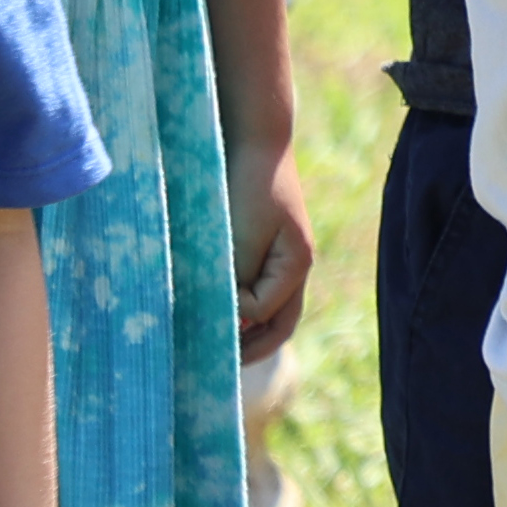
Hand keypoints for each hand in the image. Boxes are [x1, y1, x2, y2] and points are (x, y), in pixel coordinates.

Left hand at [232, 140, 313, 360]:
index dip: (238, 318)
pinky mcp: (270, 250)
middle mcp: (297, 267)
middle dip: (253, 347)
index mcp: (297, 265)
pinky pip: (260, 291)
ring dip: (249, 331)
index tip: (209, 315)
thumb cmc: (248, 187)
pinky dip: (243, 308)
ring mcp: (286, 260)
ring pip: (273, 311)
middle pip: (281, 324)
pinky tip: (219, 309)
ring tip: (217, 344)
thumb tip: (234, 317)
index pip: (267, 311)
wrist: (256, 143)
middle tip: (219, 364)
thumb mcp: (242, 235)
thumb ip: (240, 278)